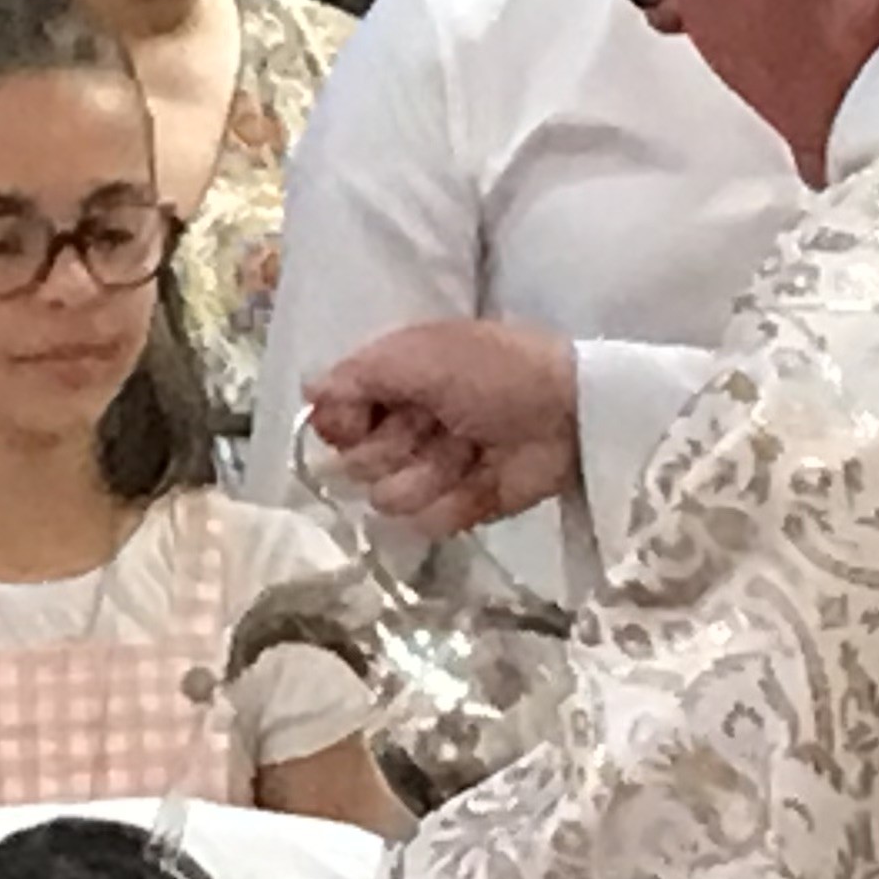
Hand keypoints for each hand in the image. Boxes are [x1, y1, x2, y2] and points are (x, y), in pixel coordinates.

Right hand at [304, 320, 584, 540]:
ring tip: (467, 447)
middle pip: (355, 465)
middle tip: (437, 422)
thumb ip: (359, 375)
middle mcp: (402, 429)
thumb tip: (307, 389)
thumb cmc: (498, 371)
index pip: (333, 421)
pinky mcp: (457, 510)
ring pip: (387, 498)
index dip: (342, 425)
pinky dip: (452, 501)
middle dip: (395, 444)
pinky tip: (480, 478)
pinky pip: (424, 524)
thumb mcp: (423, 355)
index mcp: (392, 384)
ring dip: (429, 471)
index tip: (361, 417)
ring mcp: (429, 473)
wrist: (570, 413)